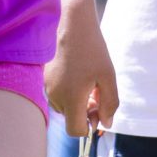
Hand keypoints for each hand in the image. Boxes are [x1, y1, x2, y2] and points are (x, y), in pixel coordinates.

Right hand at [45, 14, 118, 134]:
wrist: (74, 26)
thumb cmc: (93, 51)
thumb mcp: (108, 78)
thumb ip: (110, 104)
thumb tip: (106, 124)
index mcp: (71, 99)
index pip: (75, 131)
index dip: (89, 127)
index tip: (98, 112)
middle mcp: (56, 96)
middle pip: (71, 119)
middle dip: (85, 112)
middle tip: (98, 93)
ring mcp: (48, 87)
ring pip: (65, 108)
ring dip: (77, 102)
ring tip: (89, 83)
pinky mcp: (45, 79)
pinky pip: (58, 95)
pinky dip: (69, 93)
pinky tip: (78, 76)